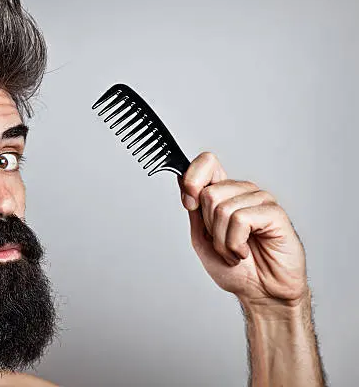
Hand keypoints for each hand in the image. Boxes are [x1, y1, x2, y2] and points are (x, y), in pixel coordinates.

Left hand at [178, 152, 308, 307]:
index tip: (189, 204)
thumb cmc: (236, 269)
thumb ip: (194, 210)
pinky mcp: (275, 213)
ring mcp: (261, 200)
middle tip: (223, 243)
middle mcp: (243, 192)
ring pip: (222, 208)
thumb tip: (182, 180)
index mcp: (225, 193)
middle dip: (209, 227)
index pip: (207, 162)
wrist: (261, 293)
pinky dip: (236, 243)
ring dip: (223, 241)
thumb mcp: (202, 238)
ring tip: (236, 252)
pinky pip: (241, 219)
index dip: (192, 178)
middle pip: (209, 192)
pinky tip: (245, 252)